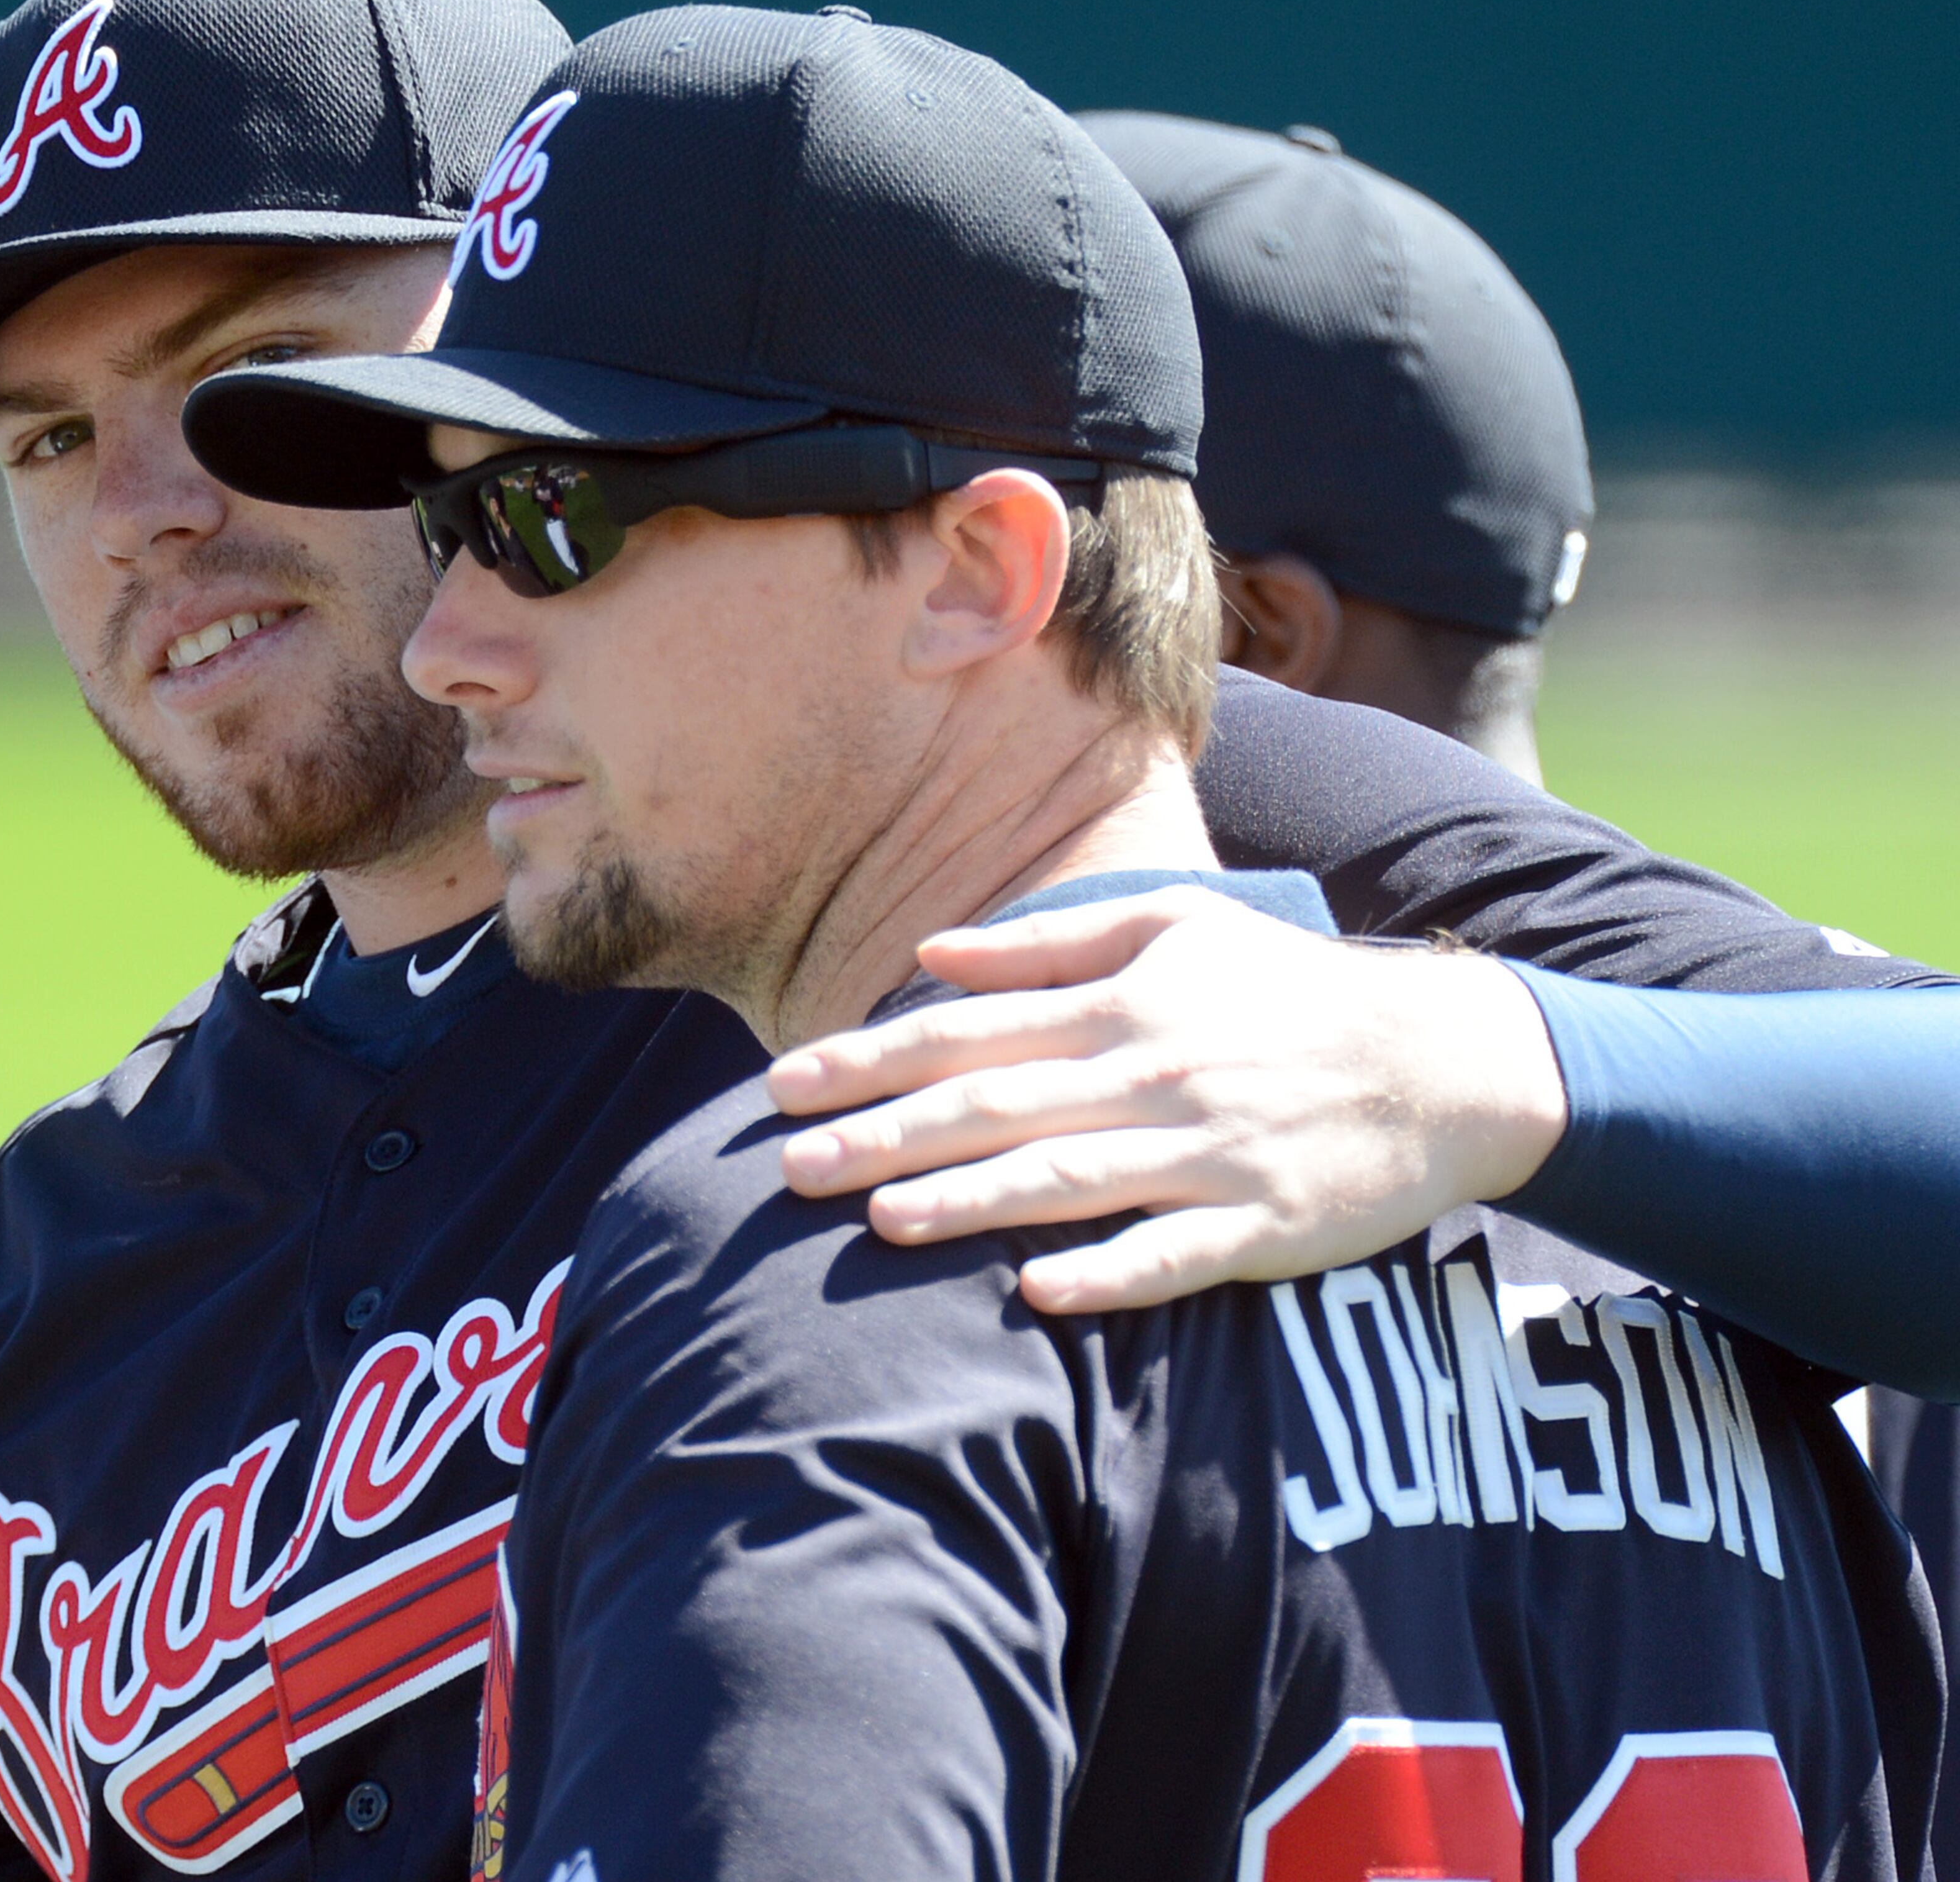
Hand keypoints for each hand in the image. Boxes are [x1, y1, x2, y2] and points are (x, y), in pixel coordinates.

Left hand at [766, 887, 1566, 1312]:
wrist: (1442, 1061)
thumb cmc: (1289, 992)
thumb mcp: (1178, 928)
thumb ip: (1050, 943)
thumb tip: (932, 955)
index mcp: (1124, 1003)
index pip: (968, 1032)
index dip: (869, 1059)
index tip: (780, 1084)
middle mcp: (1153, 1072)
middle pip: (996, 1106)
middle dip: (884, 1135)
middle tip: (786, 1167)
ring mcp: (1208, 1151)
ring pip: (1068, 1179)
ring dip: (970, 1201)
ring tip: (880, 1218)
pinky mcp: (1263, 1223)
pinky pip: (1175, 1255)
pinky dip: (1108, 1274)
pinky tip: (1039, 1296)